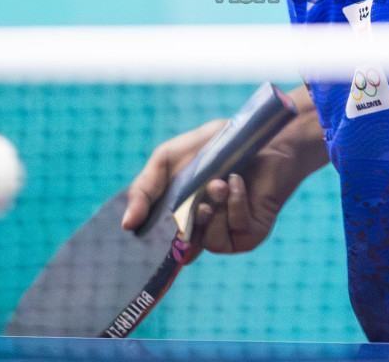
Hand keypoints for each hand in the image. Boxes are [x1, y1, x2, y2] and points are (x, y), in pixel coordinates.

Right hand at [120, 92, 328, 261]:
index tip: (138, 232)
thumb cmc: (214, 146)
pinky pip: (233, 233)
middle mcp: (197, 230)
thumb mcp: (167, 159)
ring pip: (206, 240)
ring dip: (212, 207)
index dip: (148, 242)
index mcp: (176, 216)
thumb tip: (126, 225)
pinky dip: (234, 206)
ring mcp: (222, 235)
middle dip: (185, 222)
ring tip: (221, 182)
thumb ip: (143, 189)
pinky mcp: (248, 236)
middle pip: (178, 250)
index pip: (155, 244)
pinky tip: (238, 184)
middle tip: (195, 200)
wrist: (261, 137)